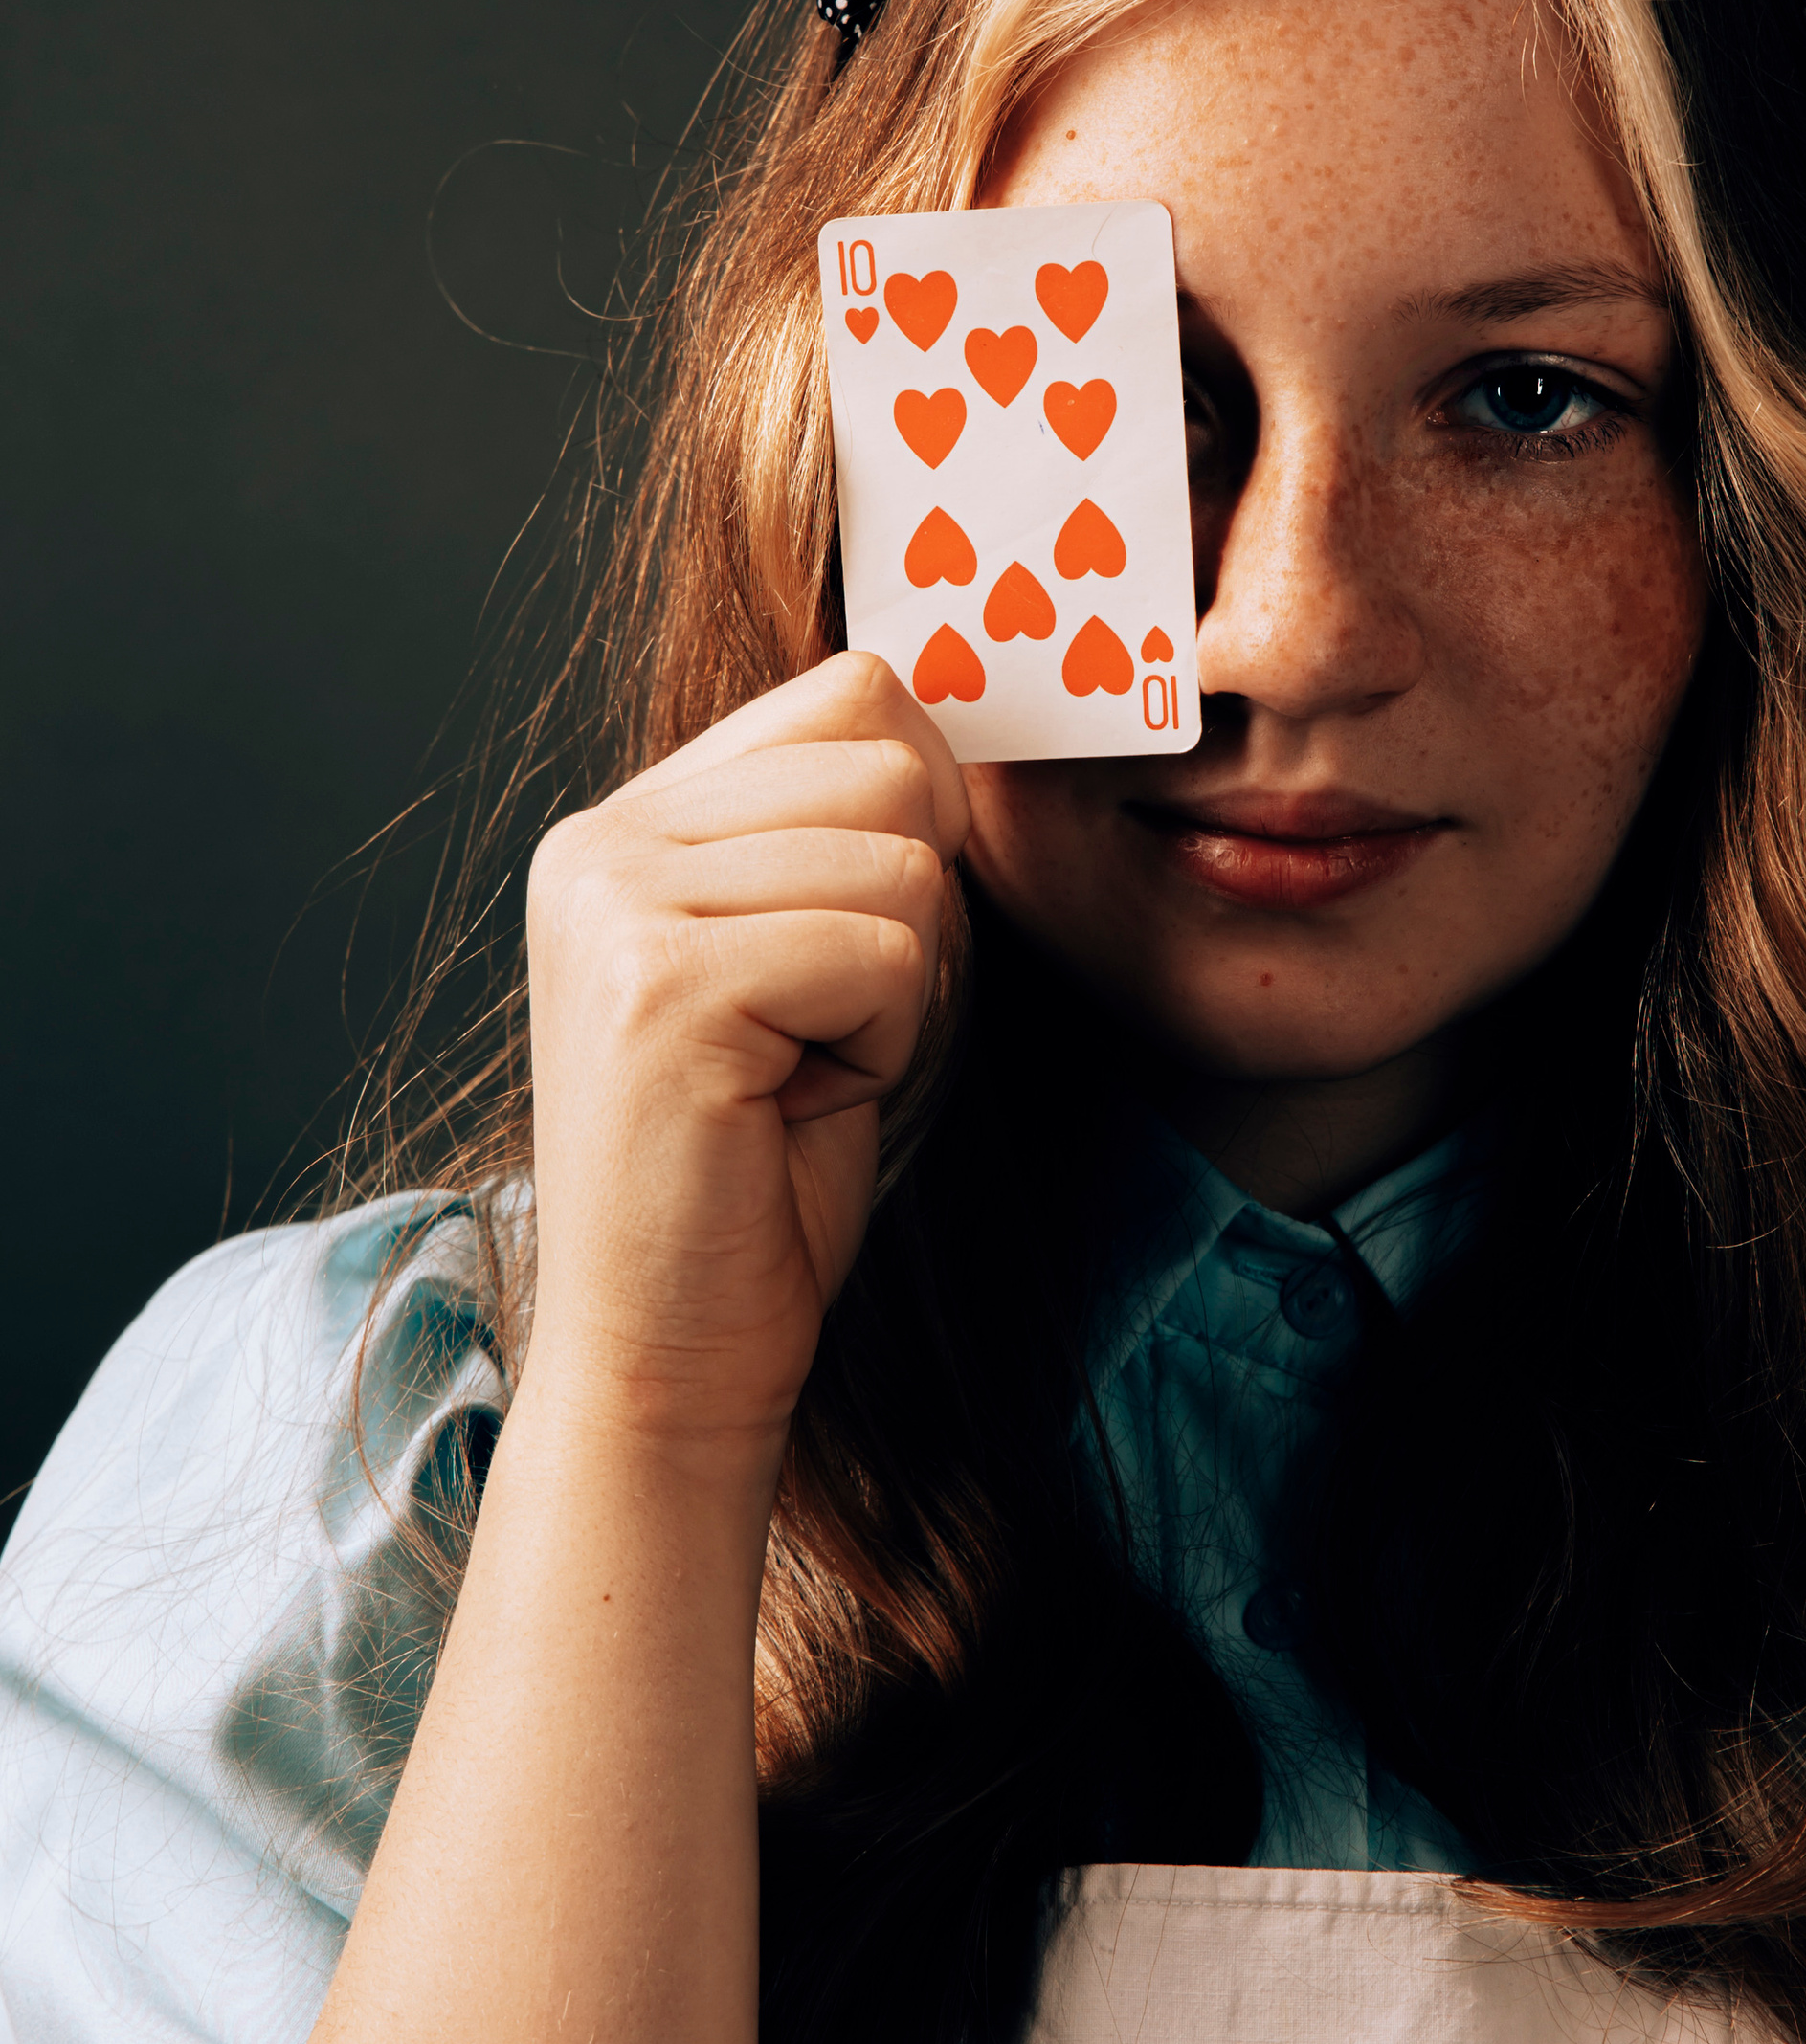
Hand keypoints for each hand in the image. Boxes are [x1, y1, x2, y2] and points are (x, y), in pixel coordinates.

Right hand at [520, 651, 967, 1461]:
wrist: (672, 1351)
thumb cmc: (763, 1173)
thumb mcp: (810, 963)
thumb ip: (849, 836)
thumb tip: (965, 732)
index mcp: (629, 824)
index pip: (853, 692)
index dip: (919, 817)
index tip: (857, 949)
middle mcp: (601, 840)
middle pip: (891, 758)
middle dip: (910, 912)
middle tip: (820, 1031)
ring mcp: (616, 904)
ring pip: (902, 860)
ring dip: (897, 990)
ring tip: (797, 1071)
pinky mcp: (660, 985)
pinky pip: (884, 952)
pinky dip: (881, 1043)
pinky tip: (790, 1104)